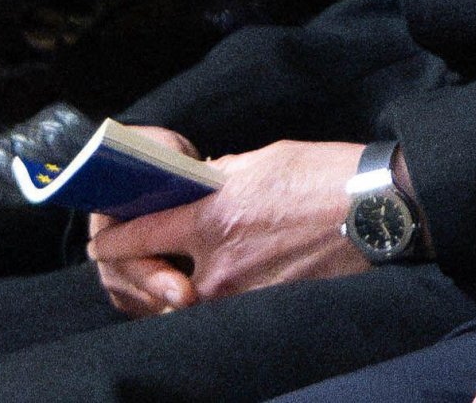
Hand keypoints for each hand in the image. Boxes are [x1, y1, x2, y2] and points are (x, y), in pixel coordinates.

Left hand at [88, 134, 366, 317]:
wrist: (376, 212)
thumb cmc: (320, 176)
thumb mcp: (258, 162)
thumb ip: (218, 179)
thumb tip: (198, 186)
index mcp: (214, 216)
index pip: (145, 234)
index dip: (116, 240)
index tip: (100, 242)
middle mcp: (223, 263)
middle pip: (162, 279)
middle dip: (148, 272)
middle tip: (141, 263)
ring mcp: (247, 294)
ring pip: (195, 302)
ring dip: (182, 290)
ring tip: (183, 274)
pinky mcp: (272, 310)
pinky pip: (229, 312)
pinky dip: (218, 302)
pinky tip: (225, 285)